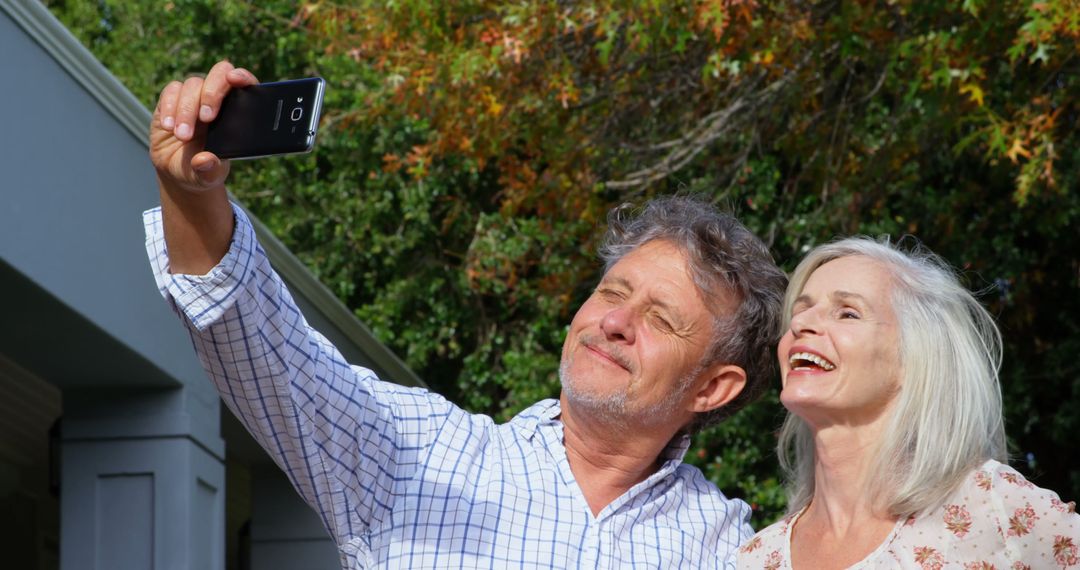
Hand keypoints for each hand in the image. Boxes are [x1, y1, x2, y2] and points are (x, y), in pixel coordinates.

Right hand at [149, 60, 258, 192]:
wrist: (179, 171)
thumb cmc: (204, 170)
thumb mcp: (209, 176)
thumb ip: (209, 170)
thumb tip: (205, 161)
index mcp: (237, 112)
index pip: (246, 84)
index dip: (243, 76)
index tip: (235, 80)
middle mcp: (217, 99)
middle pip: (218, 75)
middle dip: (212, 93)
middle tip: (206, 118)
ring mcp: (194, 97)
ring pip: (192, 85)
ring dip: (187, 110)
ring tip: (182, 136)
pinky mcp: (171, 100)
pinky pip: (170, 92)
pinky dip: (169, 108)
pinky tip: (169, 126)